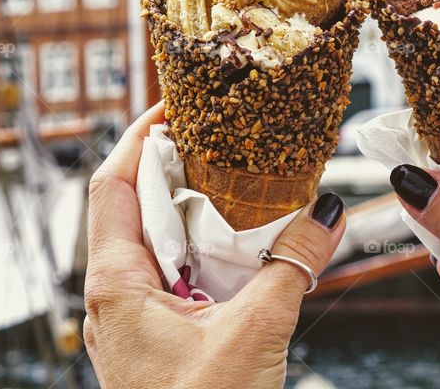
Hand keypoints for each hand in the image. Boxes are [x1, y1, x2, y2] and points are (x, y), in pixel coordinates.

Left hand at [84, 103, 346, 388]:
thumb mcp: (255, 331)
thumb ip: (292, 264)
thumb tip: (326, 211)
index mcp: (116, 284)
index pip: (114, 184)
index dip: (141, 136)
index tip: (175, 104)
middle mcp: (113, 295)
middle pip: (133, 205)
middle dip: (174, 165)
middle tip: (218, 135)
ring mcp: (131, 316)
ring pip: (153, 240)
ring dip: (190, 208)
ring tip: (231, 179)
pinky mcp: (154, 335)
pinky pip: (171, 272)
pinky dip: (201, 247)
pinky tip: (237, 245)